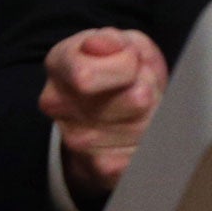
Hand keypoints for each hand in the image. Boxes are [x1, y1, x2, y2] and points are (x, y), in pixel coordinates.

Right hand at [38, 28, 169, 207]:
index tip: (131, 62)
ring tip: (143, 109)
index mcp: (59, 64)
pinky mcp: (101, 168)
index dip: (128, 64)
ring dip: (153, 116)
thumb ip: (115, 41)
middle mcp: (58, 105)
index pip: (87, 76)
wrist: (114, 113)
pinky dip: (152, 143)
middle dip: (149, 90)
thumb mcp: (124, 44)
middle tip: (142, 86)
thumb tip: (101, 44)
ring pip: (142, 128)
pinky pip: (141, 156)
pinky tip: (142, 134)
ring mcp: (76, 140)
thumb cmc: (123, 70)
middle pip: (133, 100)